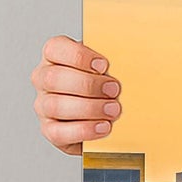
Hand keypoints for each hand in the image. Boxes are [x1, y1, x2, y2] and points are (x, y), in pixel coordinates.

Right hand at [31, 35, 121, 154]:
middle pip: (54, 78)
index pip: (55, 48)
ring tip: (113, 109)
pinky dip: (84, 130)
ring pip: (55, 105)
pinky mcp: (49, 130)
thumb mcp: (109, 66)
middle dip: (87, 84)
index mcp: (55, 57)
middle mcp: (44, 79)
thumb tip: (137, 59)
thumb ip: (114, 60)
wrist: (107, 114)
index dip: (78, 56)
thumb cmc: (106, 84)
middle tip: (114, 89)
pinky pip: (58, 132)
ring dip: (89, 108)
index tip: (104, 65)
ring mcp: (43, 105)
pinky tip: (104, 127)